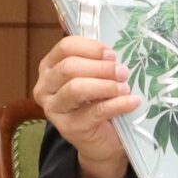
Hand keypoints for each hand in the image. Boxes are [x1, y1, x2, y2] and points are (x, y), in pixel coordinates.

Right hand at [32, 35, 136, 177]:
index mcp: (49, 67)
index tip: (112, 54)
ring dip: (106, 85)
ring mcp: (53, 109)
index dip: (91, 48)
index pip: (65, 47)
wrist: (100, 142)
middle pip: (69, 67)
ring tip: (126, 87)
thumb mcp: (94, 77)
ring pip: (77, 88)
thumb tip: (109, 34)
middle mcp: (45, 87)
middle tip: (123, 72)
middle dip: (100, 68)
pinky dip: (117, 104)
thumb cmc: (97, 103)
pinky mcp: (68, 128)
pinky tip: (132, 101)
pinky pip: (94, 111)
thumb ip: (96, 59)